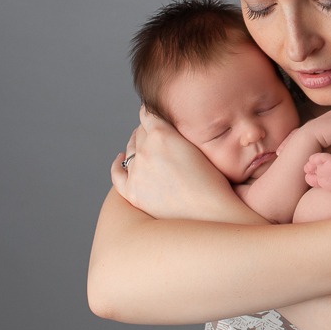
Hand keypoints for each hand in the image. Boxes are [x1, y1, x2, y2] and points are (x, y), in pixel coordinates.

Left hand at [110, 105, 231, 218]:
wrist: (211, 214)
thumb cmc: (214, 182)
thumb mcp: (200, 145)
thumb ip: (180, 131)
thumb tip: (168, 123)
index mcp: (162, 134)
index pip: (149, 114)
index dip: (153, 114)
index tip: (155, 115)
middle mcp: (145, 150)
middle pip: (139, 132)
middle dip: (146, 131)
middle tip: (154, 133)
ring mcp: (136, 172)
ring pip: (129, 151)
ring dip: (135, 146)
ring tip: (143, 147)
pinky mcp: (132, 192)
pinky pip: (117, 173)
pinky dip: (117, 164)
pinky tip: (120, 160)